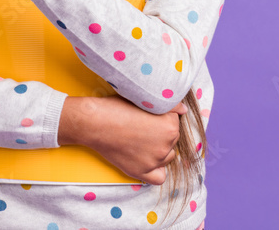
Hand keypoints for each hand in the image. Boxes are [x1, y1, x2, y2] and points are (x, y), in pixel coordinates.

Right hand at [62, 95, 186, 184]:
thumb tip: (184, 110)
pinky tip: (148, 160)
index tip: (148, 114)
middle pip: (172, 138)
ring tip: (141, 139)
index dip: (161, 116)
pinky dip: (157, 170)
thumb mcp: (144, 100)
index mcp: (170, 126)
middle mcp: (165, 145)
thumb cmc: (117, 107)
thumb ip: (169, 105)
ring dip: (160, 149)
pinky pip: (159, 177)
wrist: (94, 122)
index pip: (174, 120)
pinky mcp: (141, 171)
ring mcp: (153, 161)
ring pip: (168, 156)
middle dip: (161, 132)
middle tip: (142, 125)